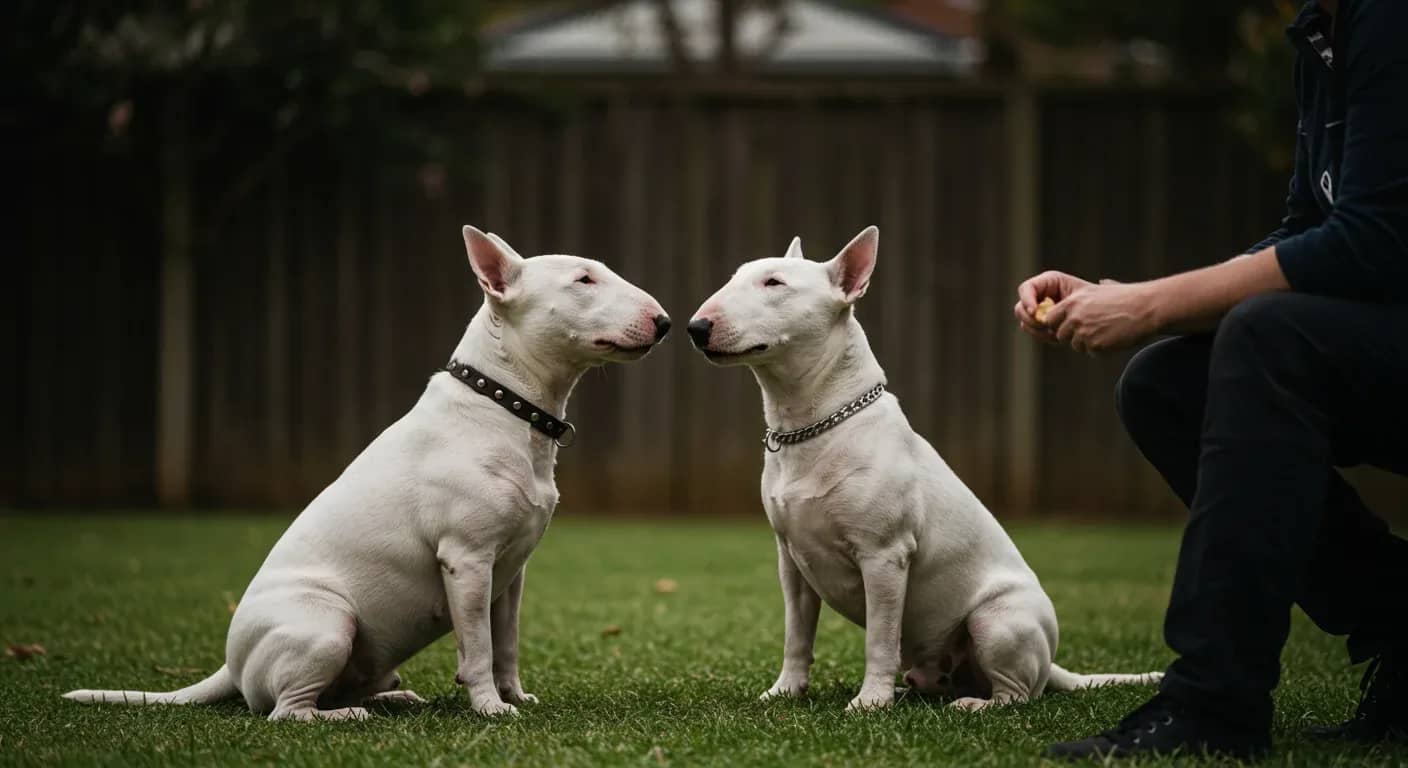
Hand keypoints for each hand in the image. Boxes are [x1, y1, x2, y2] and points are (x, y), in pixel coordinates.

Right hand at [1013, 271, 1093, 341]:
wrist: (1104, 314)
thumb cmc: (1097, 300)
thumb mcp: (1083, 295)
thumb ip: (1065, 301)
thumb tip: (1047, 310)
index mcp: (1048, 282)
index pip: (1026, 288)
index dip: (1027, 300)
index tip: (1034, 312)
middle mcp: (1040, 296)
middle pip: (1021, 308)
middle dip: (1031, 320)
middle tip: (1044, 326)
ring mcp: (1039, 312)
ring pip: (1026, 323)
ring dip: (1037, 330)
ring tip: (1053, 333)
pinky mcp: (1043, 325)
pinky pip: (1034, 333)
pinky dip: (1042, 336)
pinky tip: (1056, 337)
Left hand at [1045, 282, 1160, 354]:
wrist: (1146, 308)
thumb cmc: (1129, 297)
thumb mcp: (1107, 289)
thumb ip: (1097, 290)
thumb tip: (1103, 282)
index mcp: (1072, 302)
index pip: (1050, 319)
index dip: (1060, 323)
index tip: (1072, 323)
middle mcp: (1074, 317)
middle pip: (1061, 335)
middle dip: (1073, 335)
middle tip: (1093, 329)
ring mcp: (1084, 332)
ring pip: (1076, 345)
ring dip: (1088, 343)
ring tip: (1106, 331)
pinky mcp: (1095, 345)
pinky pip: (1091, 352)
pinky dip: (1101, 349)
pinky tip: (1113, 338)